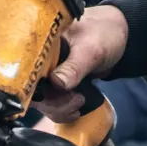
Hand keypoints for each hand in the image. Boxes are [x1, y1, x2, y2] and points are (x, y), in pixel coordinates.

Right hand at [34, 5, 127, 122]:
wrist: (120, 37)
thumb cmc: (104, 34)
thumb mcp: (90, 50)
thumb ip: (74, 67)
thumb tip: (56, 83)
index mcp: (41, 44)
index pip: (26, 70)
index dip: (35, 87)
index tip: (55, 94)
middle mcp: (40, 60)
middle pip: (31, 90)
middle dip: (52, 103)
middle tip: (77, 99)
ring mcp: (48, 74)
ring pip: (42, 101)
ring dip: (59, 109)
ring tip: (79, 101)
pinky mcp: (58, 85)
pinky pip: (52, 104)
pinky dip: (61, 112)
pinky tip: (75, 110)